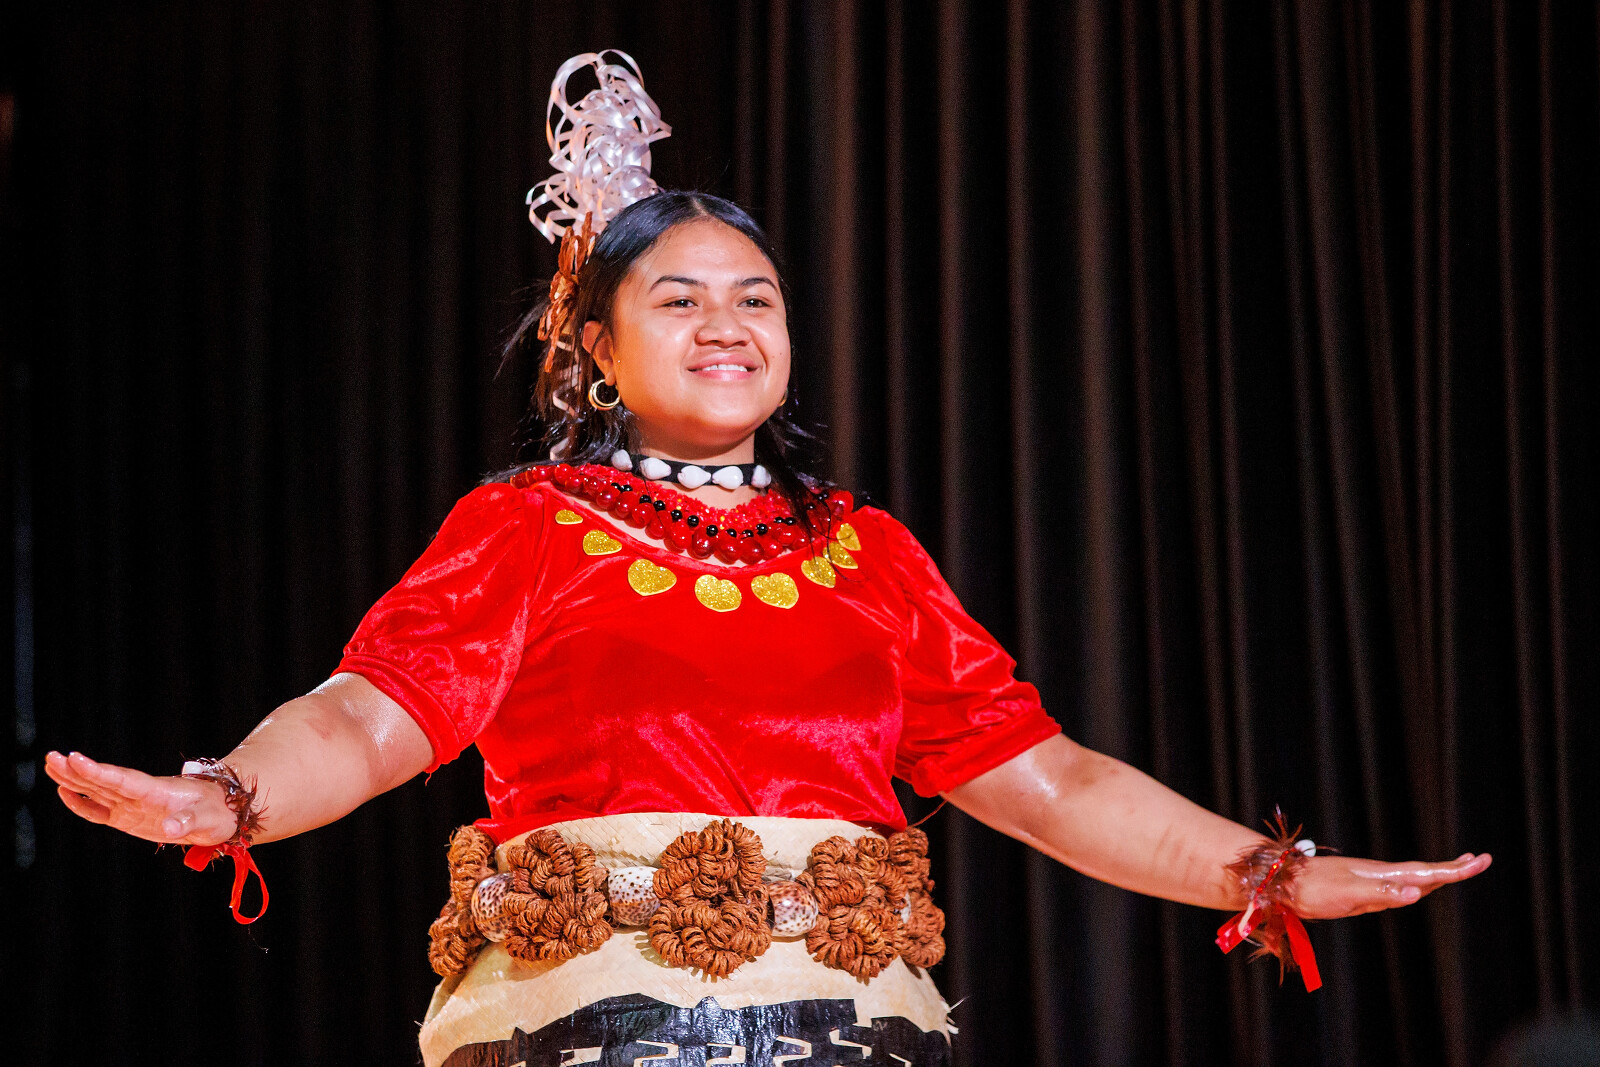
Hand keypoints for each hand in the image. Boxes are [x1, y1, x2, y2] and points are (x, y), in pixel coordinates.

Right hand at [44, 750, 237, 846]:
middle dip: (77, 770)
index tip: (76, 758)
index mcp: (157, 791)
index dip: (100, 771)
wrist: (223, 813)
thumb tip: (169, 828)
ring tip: (50, 765)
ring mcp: (132, 805)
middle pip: (103, 781)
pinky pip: (99, 810)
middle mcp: (140, 795)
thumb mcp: (208, 819)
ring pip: (97, 790)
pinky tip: (64, 792)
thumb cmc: (218, 812)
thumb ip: (188, 821)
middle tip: (51, 756)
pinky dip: (81, 803)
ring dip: (73, 779)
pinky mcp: (128, 818)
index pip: (123, 780)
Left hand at [1290, 852, 1491, 918]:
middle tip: (1480, 861)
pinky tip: (1413, 889)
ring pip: (1412, 878)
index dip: (1455, 869)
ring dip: (1436, 875)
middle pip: (1425, 871)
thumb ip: (1383, 894)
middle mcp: (1380, 875)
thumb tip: (1416, 891)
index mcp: (1383, 875)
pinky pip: (1396, 888)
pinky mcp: (1359, 891)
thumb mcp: (1350, 894)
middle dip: (1453, 868)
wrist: (1282, 884)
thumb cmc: (1314, 890)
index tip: (1481, 861)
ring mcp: (1370, 882)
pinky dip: (1414, 886)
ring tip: (1456, 870)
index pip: (1428, 872)